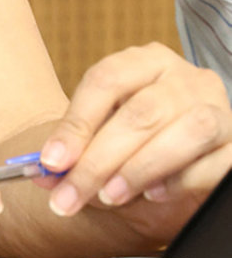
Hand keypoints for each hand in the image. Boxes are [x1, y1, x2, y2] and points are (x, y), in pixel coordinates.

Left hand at [34, 43, 231, 246]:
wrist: (179, 156)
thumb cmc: (133, 140)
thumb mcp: (99, 138)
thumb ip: (72, 154)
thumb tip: (43, 172)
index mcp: (145, 62)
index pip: (107, 80)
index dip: (75, 124)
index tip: (51, 162)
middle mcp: (185, 78)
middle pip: (142, 112)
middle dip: (99, 161)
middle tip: (71, 195)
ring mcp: (217, 108)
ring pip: (187, 131)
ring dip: (141, 168)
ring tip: (111, 195)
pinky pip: (215, 162)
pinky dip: (181, 181)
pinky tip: (154, 193)